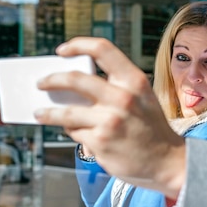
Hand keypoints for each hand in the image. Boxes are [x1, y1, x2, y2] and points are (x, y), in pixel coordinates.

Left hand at [33, 37, 185, 198]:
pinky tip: (77, 133)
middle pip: (74, 79)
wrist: (167, 161)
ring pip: (66, 112)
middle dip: (51, 79)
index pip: (102, 49)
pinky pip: (75, 133)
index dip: (78, 45)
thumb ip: (114, 88)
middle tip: (41, 82)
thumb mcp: (141, 99)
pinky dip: (73, 132)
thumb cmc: (150, 128)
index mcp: (134, 81)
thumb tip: (72, 88)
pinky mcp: (100, 142)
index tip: (61, 51)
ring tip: (39, 113)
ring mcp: (110, 121)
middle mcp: (122, 98)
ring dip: (48, 112)